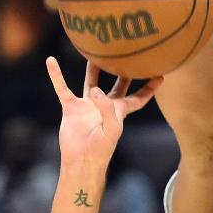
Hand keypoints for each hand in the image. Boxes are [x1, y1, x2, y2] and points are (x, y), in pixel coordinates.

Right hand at [46, 57, 160, 165]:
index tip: (161, 75)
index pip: (138, 98)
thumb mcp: (111, 128)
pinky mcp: (71, 108)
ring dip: (93, 70)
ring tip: (94, 54)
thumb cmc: (101, 148)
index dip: (149, 88)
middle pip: (117, 86)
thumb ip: (107, 108)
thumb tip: (96, 90)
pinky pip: (62, 88)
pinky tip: (51, 61)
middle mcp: (105, 106)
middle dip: (124, 74)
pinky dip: (56, 75)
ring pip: (91, 83)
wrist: (82, 159)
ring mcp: (88, 106)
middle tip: (130, 57)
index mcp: (119, 111)